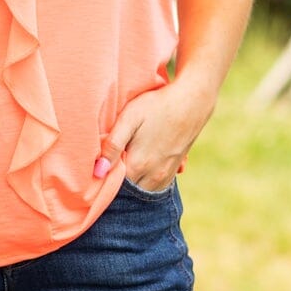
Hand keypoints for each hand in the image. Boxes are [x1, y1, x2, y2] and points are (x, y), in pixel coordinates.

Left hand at [94, 76, 215, 188]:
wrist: (193, 100)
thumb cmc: (157, 105)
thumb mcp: (129, 119)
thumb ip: (112, 146)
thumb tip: (98, 172)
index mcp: (138, 165)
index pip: (114, 186)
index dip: (104, 179)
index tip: (98, 170)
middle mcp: (154, 175)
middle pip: (130, 191)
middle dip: (118, 184)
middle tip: (111, 166)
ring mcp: (168, 173)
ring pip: (145, 190)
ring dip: (134, 183)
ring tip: (126, 166)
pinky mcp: (177, 167)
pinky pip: (159, 185)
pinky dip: (149, 181)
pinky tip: (144, 167)